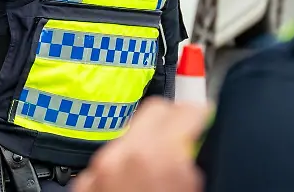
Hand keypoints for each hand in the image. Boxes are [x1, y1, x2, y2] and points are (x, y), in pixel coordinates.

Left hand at [71, 98, 210, 191]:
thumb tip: (201, 143)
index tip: (208, 120)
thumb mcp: (194, 186)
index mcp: (155, 158)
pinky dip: (125, 165)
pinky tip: (137, 182)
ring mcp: (97, 171)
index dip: (202, 115)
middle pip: (153, 111)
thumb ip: (195, 159)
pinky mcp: (84, 184)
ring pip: (129, 135)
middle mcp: (120, 158)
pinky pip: (110, 158)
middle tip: (189, 141)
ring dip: (148, 143)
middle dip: (174, 120)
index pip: (185, 109)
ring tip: (162, 169)